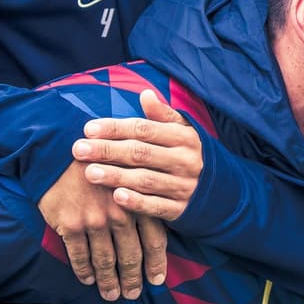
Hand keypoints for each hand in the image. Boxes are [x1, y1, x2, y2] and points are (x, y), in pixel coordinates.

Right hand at [37, 161, 164, 300]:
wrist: (58, 144)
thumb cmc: (98, 154)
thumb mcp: (128, 167)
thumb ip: (142, 192)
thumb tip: (155, 216)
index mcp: (138, 199)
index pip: (154, 240)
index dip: (156, 264)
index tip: (156, 280)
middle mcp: (119, 212)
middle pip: (130, 255)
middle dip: (132, 279)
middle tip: (132, 293)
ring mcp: (94, 220)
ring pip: (105, 261)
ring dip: (109, 282)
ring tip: (111, 294)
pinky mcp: (70, 224)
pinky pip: (79, 256)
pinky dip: (84, 271)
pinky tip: (87, 279)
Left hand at [75, 89, 203, 222]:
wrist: (224, 191)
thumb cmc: (190, 153)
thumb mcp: (183, 130)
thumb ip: (163, 114)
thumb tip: (145, 94)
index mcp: (183, 136)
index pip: (144, 129)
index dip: (115, 128)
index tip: (88, 129)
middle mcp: (184, 160)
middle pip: (140, 153)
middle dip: (107, 150)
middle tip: (78, 149)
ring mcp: (183, 186)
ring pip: (146, 180)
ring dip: (116, 176)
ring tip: (89, 173)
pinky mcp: (181, 209)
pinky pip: (157, 207)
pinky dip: (137, 203)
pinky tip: (117, 198)